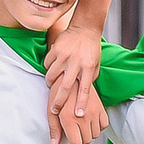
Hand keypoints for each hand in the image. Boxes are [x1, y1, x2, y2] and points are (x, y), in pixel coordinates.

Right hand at [43, 26, 105, 143]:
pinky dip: (48, 69)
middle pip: (66, 86)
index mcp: (89, 67)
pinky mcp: (56, 49)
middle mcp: (76, 62)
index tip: (78, 115)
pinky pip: (47, 64)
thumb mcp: (96, 64)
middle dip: (59, 101)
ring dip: (50, 84)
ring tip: (52, 86)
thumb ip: (89, 78)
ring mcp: (65, 55)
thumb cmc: (91, 49)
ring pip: (52, 75)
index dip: (82, 103)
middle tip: (54, 111)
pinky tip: (52, 69)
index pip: (86, 89)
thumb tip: (83, 96)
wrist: (85, 28)